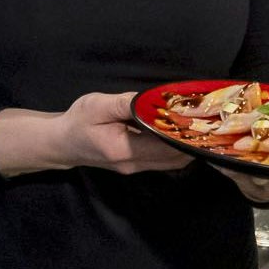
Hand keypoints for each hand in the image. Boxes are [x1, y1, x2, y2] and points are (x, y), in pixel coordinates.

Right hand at [0, 93, 193, 175]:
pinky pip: (164, 160)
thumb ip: (125, 104)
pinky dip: (176, 147)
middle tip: (208, 119)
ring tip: (199, 123)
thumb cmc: (77, 123)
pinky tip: (182, 131)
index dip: (185, 133)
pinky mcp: (136, 165)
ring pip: (172, 161)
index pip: (165, 146)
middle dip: (192, 140)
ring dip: (186, 145)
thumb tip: (151, 100)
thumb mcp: (97, 106)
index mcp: (124, 150)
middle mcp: (134, 164)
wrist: (60, 143)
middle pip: (175, 157)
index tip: (201, 117)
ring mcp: (136, 168)